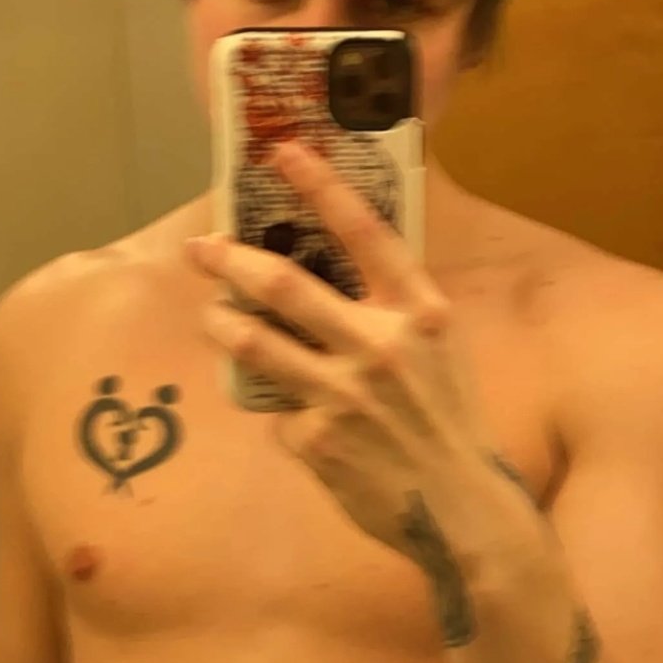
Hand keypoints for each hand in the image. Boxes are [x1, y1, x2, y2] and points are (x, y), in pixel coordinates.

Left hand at [186, 139, 539, 597]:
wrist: (460, 511)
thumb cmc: (447, 424)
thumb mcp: (439, 353)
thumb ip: (391, 313)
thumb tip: (324, 279)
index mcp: (421, 314)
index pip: (366, 232)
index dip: (321, 185)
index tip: (284, 151)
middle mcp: (382, 345)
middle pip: (284, 285)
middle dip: (230, 260)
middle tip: (201, 248)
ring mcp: (345, 395)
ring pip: (256, 345)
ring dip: (223, 325)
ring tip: (212, 316)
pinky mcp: (317, 441)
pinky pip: (278, 413)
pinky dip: (282, 413)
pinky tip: (300, 423)